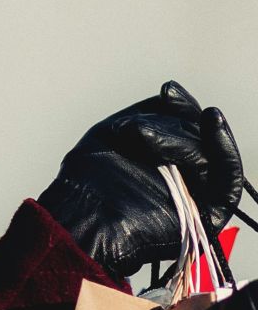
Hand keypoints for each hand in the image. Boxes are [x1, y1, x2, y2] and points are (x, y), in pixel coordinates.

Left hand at [36, 80, 242, 280]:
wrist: (81, 220)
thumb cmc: (89, 180)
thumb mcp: (114, 134)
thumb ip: (148, 113)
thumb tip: (173, 92)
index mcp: (165, 161)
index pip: (187, 128)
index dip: (181, 107)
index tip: (168, 90)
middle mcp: (185, 178)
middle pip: (200, 139)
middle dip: (173, 126)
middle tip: (139, 131)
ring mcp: (199, 196)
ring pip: (211, 156)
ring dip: (183, 139)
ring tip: (144, 138)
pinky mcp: (209, 216)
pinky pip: (229, 182)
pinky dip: (225, 151)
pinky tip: (212, 123)